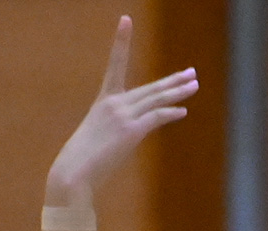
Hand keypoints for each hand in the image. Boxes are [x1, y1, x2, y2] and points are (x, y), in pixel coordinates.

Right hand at [45, 15, 196, 204]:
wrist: (73, 173)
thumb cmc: (82, 162)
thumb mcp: (98, 139)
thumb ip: (114, 131)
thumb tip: (126, 137)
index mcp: (103, 101)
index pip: (115, 64)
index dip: (121, 41)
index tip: (126, 20)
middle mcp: (114, 103)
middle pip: (150, 88)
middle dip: (173, 80)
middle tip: (191, 72)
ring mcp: (122, 115)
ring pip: (156, 99)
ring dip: (178, 92)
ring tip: (194, 84)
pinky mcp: (130, 131)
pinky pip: (155, 117)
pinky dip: (170, 113)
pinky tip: (183, 111)